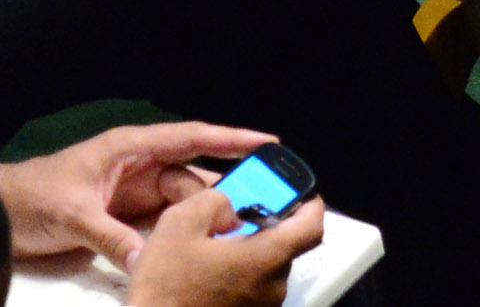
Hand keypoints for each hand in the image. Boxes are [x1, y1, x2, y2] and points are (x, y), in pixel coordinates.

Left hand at [0, 124, 271, 271]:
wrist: (0, 215)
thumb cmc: (33, 197)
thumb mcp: (72, 214)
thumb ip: (110, 237)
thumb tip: (146, 264)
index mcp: (129, 149)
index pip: (189, 138)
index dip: (230, 138)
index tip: (268, 142)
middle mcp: (138, 167)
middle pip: (192, 177)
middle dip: (224, 191)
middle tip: (260, 211)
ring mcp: (133, 193)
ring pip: (182, 204)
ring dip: (204, 217)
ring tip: (236, 234)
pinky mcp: (126, 218)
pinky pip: (165, 224)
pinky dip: (182, 235)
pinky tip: (202, 248)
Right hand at [127, 188, 323, 306]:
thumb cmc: (167, 287)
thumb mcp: (180, 224)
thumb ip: (214, 200)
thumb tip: (231, 203)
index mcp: (265, 258)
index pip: (312, 226)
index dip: (308, 203)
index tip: (295, 191)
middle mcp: (273, 286)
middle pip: (285, 246)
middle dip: (264, 226)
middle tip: (234, 215)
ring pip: (266, 268)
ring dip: (248, 252)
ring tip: (212, 246)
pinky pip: (254, 288)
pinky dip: (240, 274)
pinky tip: (208, 272)